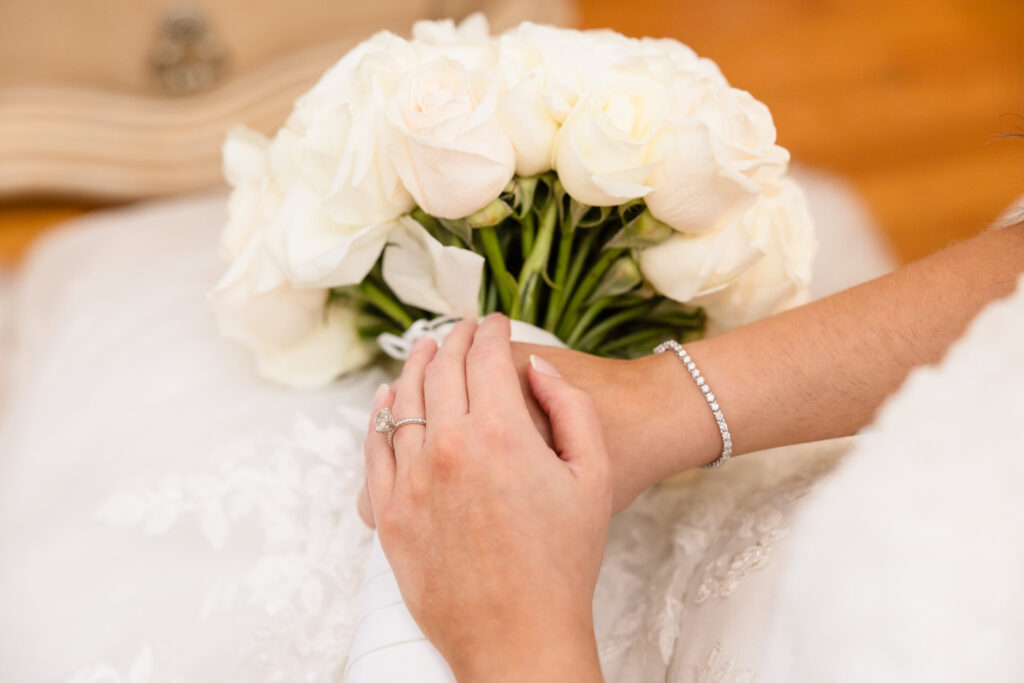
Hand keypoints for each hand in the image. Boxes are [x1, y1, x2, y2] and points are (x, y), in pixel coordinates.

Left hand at [358, 338, 722, 525]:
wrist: (520, 635)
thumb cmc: (565, 560)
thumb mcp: (592, 475)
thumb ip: (570, 407)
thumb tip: (535, 367)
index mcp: (499, 433)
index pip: (484, 357)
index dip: (490, 330)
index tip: (494, 323)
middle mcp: (447, 448)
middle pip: (439, 370)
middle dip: (452, 340)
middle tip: (462, 330)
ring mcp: (411, 481)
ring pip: (401, 401)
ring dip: (413, 366)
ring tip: (424, 349)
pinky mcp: (390, 514)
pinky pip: (375, 449)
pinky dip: (379, 415)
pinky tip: (387, 399)